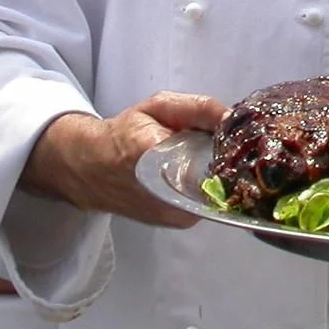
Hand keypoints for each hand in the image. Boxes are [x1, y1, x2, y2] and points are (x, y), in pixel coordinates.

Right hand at [19, 91, 224, 227]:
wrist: (93, 170)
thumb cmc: (126, 133)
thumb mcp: (158, 106)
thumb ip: (197, 107)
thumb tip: (232, 119)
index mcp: (158, 155)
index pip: (214, 153)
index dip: (230, 143)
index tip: (235, 133)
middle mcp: (168, 192)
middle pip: (221, 174)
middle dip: (226, 157)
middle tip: (217, 142)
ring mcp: (176, 213)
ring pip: (217, 189)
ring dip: (217, 172)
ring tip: (202, 156)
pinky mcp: (179, 222)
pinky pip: (207, 201)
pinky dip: (208, 186)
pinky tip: (195, 172)